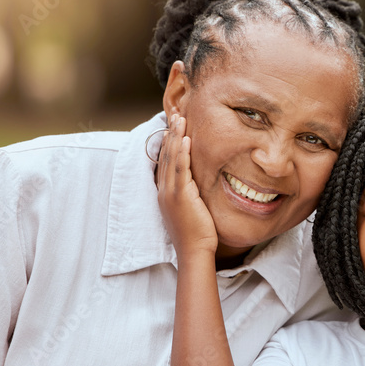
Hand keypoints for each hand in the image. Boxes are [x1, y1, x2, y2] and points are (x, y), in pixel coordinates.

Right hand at [157, 113, 217, 257]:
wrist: (194, 251)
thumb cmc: (197, 234)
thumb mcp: (192, 209)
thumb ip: (193, 194)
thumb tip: (200, 184)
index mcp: (166, 193)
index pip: (166, 162)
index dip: (169, 142)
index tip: (174, 126)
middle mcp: (164, 190)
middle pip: (165, 155)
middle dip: (170, 133)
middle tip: (175, 114)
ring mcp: (170, 193)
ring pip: (171, 158)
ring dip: (175, 136)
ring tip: (180, 118)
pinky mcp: (180, 196)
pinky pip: (180, 169)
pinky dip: (181, 153)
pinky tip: (185, 139)